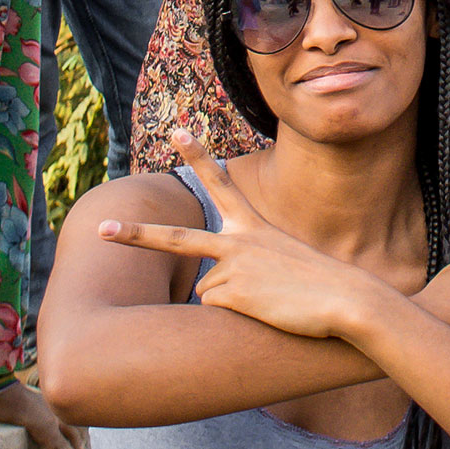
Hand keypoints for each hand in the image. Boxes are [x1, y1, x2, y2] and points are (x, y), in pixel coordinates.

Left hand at [98, 132, 384, 342]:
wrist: (347, 300)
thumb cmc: (323, 284)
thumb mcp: (284, 262)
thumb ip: (247, 265)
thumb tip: (206, 290)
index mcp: (254, 226)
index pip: (220, 184)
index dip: (198, 157)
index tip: (178, 132)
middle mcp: (238, 242)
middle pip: (174, 241)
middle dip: (135, 237)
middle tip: (102, 229)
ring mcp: (231, 268)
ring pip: (208, 291)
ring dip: (234, 300)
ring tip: (271, 300)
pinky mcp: (231, 294)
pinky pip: (216, 311)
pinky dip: (237, 316)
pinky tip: (265, 311)